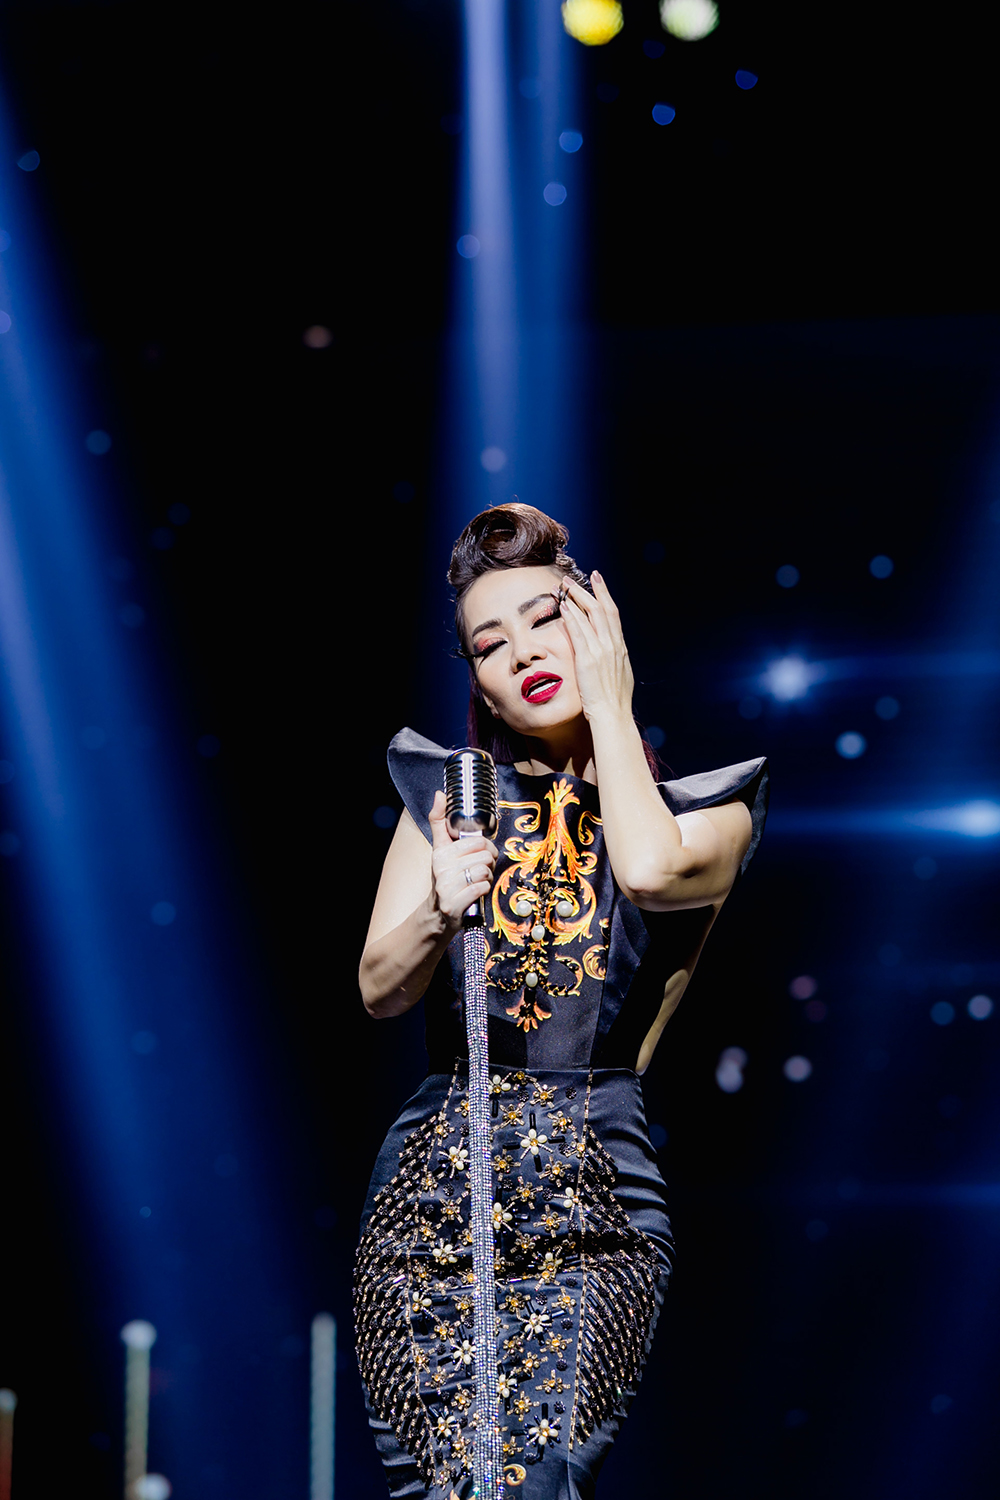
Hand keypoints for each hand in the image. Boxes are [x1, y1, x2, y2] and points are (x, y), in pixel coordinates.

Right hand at [428, 790, 498, 930]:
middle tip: (480, 870)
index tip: (482, 854)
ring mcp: (446, 887)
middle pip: (485, 856)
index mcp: (441, 852)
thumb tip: (440, 794)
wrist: (439, 912)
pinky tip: (476, 892)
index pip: (478, 841)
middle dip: (489, 864)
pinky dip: (484, 889)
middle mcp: (441, 869)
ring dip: (487, 878)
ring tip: (477, 881)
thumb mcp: (441, 849)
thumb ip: (439, 821)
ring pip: (484, 871)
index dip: (487, 848)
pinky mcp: (453, 904)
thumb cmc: (446, 877)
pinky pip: (481, 888)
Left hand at [559, 571, 633, 721]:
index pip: (612, 614)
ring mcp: (601, 651)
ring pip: (589, 616)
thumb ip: (613, 661)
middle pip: (601, 608)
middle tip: (573, 579)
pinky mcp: (588, 659)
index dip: (604, 594)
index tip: (597, 580)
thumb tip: (609, 655)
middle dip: (587, 590)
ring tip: (562, 587)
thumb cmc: (613, 701)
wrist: (613, 715)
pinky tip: (563, 606)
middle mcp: (613, 645)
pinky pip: (579, 633)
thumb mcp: (619, 675)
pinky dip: (572, 617)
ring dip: (575, 598)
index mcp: (620, 648)